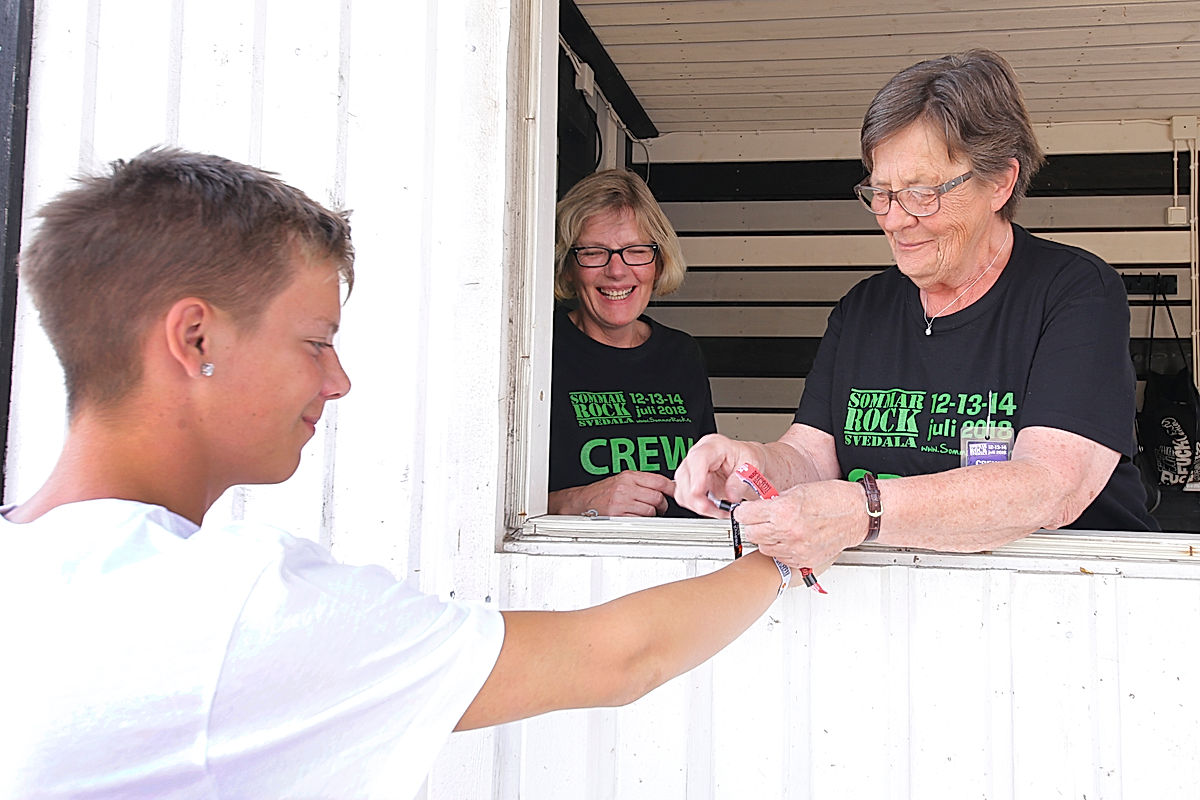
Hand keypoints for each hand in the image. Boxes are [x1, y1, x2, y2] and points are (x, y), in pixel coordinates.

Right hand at [547, 471, 674, 516]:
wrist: (581, 502)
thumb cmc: (601, 493)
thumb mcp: (621, 480)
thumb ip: (642, 483)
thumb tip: (665, 488)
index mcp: (628, 476)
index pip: (659, 481)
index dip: (671, 488)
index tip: (676, 493)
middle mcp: (626, 487)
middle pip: (657, 497)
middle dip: (661, 505)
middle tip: (658, 508)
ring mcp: (622, 502)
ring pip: (651, 510)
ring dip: (651, 514)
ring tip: (643, 513)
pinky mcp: (618, 515)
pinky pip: (640, 520)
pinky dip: (641, 521)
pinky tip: (634, 518)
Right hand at [673, 433, 762, 516]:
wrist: (749, 465)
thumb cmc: (749, 460)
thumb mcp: (753, 467)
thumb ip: (741, 481)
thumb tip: (730, 496)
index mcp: (713, 446)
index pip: (698, 458)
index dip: (696, 477)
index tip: (699, 493)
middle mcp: (698, 455)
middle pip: (685, 477)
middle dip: (698, 498)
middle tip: (718, 509)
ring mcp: (692, 469)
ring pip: (682, 490)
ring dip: (698, 505)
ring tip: (719, 510)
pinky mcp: (690, 483)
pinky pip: (685, 498)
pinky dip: (697, 507)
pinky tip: (712, 508)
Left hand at [732, 479, 865, 567]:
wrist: (857, 515)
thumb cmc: (833, 499)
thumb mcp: (798, 490)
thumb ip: (775, 500)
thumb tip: (757, 506)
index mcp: (784, 510)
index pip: (744, 515)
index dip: (744, 511)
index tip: (746, 511)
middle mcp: (788, 532)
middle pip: (751, 533)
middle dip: (754, 524)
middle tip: (762, 518)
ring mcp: (795, 549)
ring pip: (763, 547)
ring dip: (767, 538)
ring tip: (780, 528)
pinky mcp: (803, 560)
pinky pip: (780, 557)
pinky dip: (782, 549)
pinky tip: (791, 538)